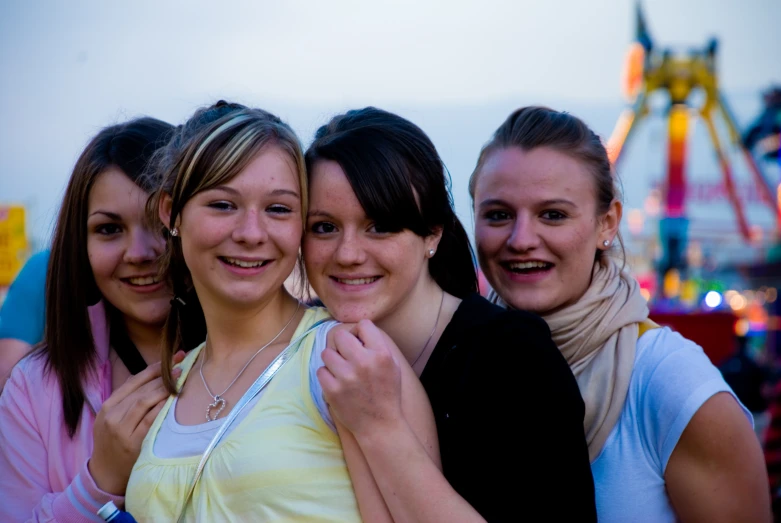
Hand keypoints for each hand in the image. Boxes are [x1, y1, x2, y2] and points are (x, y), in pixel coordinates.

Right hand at [88, 351, 184, 493]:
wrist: (105, 473)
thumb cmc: (114, 442)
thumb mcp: (113, 418)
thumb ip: (130, 399)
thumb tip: (157, 374)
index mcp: (108, 406)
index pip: (134, 381)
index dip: (155, 368)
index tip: (173, 358)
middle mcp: (113, 415)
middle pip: (142, 388)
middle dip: (163, 375)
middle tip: (182, 365)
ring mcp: (122, 429)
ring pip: (145, 400)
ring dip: (165, 388)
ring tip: (181, 379)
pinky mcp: (133, 443)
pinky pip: (151, 419)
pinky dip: (163, 407)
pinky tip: (174, 399)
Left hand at [318, 320, 403, 438]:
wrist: (380, 425)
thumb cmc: (387, 394)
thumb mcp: (393, 366)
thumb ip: (379, 346)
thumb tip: (360, 330)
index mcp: (381, 354)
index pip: (364, 324)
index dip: (360, 332)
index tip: (360, 342)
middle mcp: (363, 362)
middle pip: (340, 335)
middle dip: (343, 344)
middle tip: (347, 355)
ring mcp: (346, 377)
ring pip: (327, 352)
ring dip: (333, 360)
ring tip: (341, 370)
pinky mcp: (332, 390)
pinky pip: (321, 371)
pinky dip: (327, 376)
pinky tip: (337, 382)